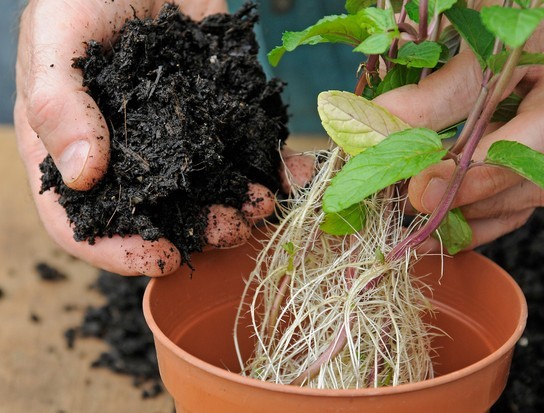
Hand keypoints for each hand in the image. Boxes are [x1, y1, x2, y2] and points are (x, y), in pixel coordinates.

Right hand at [14, 0, 312, 275]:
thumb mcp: (57, 36)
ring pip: (207, 190)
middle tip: (231, 228)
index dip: (118, 251)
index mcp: (73, 147)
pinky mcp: (217, 115)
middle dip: (197, 230)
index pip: (83, 222)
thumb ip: (60, 103)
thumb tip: (82, 177)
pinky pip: (245, 151)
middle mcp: (127, 154)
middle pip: (156, 216)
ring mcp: (177, 137)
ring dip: (238, 206)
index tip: (161, 259)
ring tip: (264, 204)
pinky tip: (292, 176)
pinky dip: (272, 167)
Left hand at [373, 0, 543, 249]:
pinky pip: (508, 205)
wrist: (504, 6)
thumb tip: (382, 127)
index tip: (431, 182)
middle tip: (414, 202)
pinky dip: (472, 224)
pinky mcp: (521, 159)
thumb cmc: (493, 9)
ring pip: (522, 198)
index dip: (490, 164)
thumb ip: (435, 89)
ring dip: (470, 217)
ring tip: (417, 228)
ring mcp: (543, 142)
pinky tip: (435, 235)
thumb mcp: (469, 37)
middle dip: (471, 196)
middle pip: (536, 176)